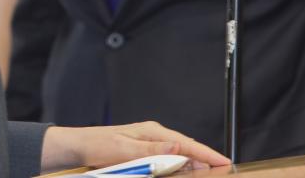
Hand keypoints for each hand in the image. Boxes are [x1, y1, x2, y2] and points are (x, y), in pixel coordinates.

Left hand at [41, 122, 230, 172]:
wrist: (79, 146)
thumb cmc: (98, 146)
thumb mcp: (124, 149)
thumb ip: (151, 150)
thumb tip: (177, 147)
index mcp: (152, 132)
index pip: (186, 143)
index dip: (206, 154)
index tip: (225, 162)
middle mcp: (154, 135)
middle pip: (187, 148)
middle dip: (206, 158)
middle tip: (225, 170)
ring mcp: (150, 143)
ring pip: (179, 154)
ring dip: (194, 163)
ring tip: (212, 171)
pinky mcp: (145, 152)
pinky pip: (168, 160)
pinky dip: (180, 166)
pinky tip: (187, 171)